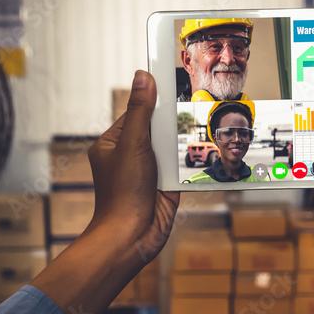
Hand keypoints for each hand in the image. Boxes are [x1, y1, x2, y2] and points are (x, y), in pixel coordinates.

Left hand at [87, 70, 179, 264]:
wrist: (132, 236)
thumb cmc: (122, 194)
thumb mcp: (132, 145)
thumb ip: (141, 111)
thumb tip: (143, 77)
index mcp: (112, 144)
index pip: (137, 113)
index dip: (154, 102)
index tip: (172, 86)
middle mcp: (130, 156)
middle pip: (157, 129)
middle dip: (171, 125)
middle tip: (188, 113)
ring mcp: (149, 171)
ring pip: (171, 147)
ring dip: (181, 145)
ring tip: (197, 136)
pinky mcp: (165, 184)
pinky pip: (181, 166)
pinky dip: (190, 163)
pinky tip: (201, 157)